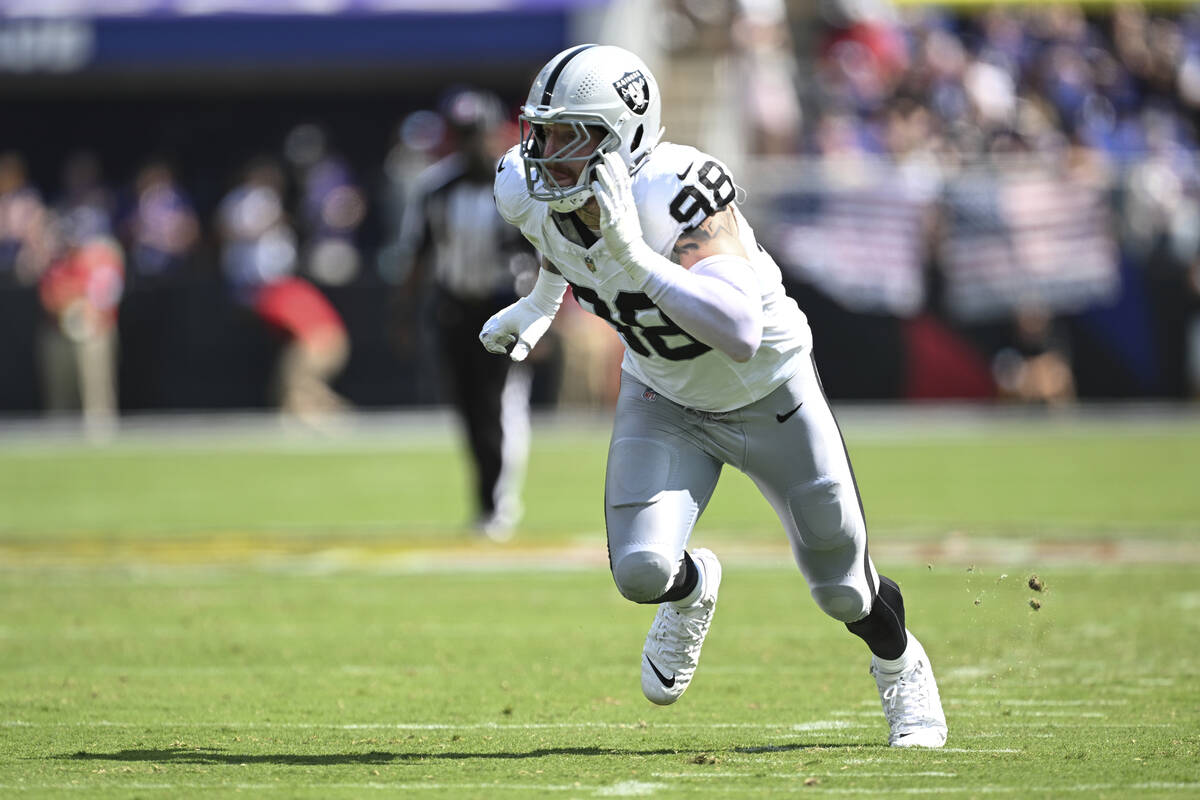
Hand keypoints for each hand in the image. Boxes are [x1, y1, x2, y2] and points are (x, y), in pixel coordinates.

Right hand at [479, 297, 551, 361]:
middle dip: (492, 344)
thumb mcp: (530, 338)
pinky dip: (500, 332)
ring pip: (489, 329)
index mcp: (500, 326)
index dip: (493, 348)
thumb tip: (514, 359)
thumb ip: (521, 349)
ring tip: (511, 340)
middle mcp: (497, 320)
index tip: (506, 351)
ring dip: (497, 338)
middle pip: (484, 335)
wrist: (541, 303)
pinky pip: (495, 324)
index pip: (486, 339)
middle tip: (505, 348)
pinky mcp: (506, 314)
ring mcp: (501, 316)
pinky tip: (512, 333)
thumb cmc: (536, 320)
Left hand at [591, 151, 647, 265]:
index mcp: (628, 202)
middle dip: (613, 167)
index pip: (625, 180)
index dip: (619, 167)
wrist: (632, 251)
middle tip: (607, 154)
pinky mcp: (612, 221)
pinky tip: (594, 186)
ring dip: (605, 177)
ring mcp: (618, 212)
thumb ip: (621, 205)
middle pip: (620, 181)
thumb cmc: (628, 236)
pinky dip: (600, 194)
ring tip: (598, 166)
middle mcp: (624, 204)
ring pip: (612, 190)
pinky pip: (606, 205)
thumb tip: (615, 196)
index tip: (614, 156)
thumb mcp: (627, 216)